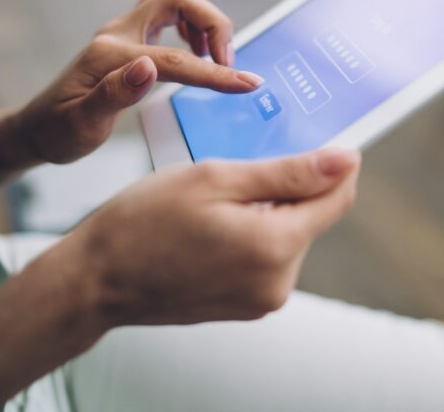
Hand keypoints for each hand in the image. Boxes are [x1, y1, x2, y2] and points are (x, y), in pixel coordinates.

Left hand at [14, 0, 262, 163]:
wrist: (36, 127)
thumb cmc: (58, 132)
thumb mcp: (82, 125)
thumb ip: (114, 94)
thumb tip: (148, 68)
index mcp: (110, 56)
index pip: (173, 57)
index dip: (214, 71)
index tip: (248, 84)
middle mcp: (117, 33)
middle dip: (212, 23)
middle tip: (226, 63)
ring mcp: (123, 30)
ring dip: (201, 17)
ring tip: (214, 54)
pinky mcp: (129, 36)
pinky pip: (168, 9)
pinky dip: (191, 22)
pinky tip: (195, 50)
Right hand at [60, 147, 360, 326]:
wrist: (96, 279)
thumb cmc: (144, 221)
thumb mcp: (216, 179)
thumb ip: (288, 173)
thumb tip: (347, 160)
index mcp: (275, 247)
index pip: (336, 199)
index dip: (336, 165)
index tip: (323, 138)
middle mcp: (277, 282)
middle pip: (310, 216)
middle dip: (286, 186)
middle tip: (239, 164)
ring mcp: (262, 299)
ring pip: (287, 234)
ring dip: (265, 208)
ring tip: (216, 197)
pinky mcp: (246, 306)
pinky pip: (265, 256)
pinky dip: (250, 232)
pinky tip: (212, 222)